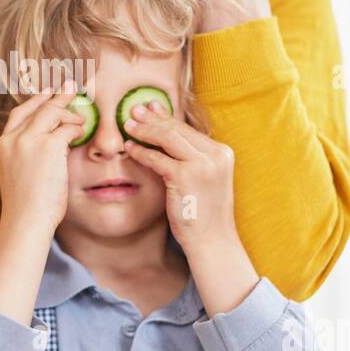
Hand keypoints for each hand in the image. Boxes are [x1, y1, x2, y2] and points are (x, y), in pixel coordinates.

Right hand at [0, 86, 84, 235]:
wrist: (26, 221)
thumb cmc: (27, 205)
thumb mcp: (20, 173)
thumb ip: (29, 153)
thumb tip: (56, 139)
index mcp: (2, 145)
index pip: (19, 113)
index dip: (36, 100)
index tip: (48, 93)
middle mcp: (13, 139)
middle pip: (37, 107)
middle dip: (56, 96)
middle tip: (71, 87)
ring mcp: (29, 140)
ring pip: (53, 112)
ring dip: (70, 113)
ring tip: (81, 117)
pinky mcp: (48, 146)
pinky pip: (67, 128)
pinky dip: (76, 128)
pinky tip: (81, 133)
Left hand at [122, 99, 258, 314]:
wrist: (212, 241)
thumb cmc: (204, 213)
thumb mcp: (205, 180)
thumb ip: (193, 159)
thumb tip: (168, 136)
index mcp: (222, 152)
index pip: (188, 129)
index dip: (167, 117)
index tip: (151, 108)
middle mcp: (215, 155)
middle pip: (177, 129)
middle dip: (152, 119)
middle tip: (133, 111)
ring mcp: (201, 165)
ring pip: (167, 138)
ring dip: (144, 130)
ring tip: (127, 125)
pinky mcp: (185, 177)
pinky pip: (157, 158)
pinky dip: (141, 151)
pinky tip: (129, 148)